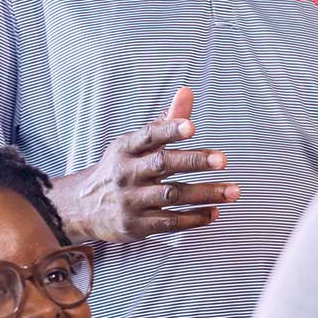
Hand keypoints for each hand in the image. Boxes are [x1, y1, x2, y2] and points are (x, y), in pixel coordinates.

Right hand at [48, 88, 239, 242]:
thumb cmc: (121, 167)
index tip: (192, 127)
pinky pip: (169, 222)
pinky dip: (194, 218)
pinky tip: (215, 212)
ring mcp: (131, 201)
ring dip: (205, 194)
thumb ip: (165, 122)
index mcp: (126, 148)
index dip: (170, 130)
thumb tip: (187, 92)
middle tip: (223, 159)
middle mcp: (127, 173)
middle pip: (163, 164)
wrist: (83, 207)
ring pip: (172, 195)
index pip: (149, 135)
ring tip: (233, 192)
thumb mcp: (134, 144)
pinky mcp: (136, 226)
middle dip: (195, 161)